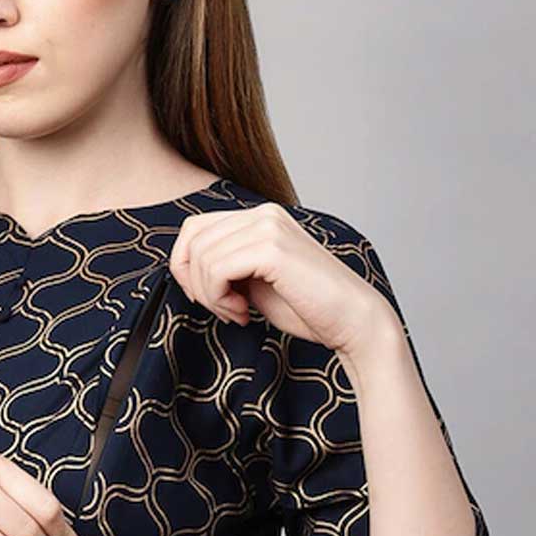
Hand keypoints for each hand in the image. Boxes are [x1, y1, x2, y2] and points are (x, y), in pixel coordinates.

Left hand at [168, 201, 393, 355]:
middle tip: (224, 309)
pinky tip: (243, 312)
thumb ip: (225, 264)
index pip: (195, 228)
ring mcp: (268, 226)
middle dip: (195, 282)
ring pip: (200, 256)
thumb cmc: (306, 306)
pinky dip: (217, 297)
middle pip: (192, 239)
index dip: (186, 266)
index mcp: (260, 217)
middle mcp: (263, 214)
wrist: (351, 321)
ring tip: (237, 312)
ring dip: (209, 294)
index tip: (209, 297)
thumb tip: (184, 265)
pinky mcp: (271, 248)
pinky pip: (215, 268)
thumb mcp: (254, 280)